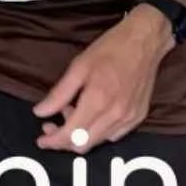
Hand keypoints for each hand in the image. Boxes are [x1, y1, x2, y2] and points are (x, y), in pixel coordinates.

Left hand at [32, 6, 172, 151]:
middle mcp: (115, 114)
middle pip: (83, 144)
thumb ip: (59, 94)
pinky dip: (98, 131)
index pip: (70, 135)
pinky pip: (114, 135)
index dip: (52, 141)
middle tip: (51, 125)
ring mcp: (129, 118)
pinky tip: (92, 115)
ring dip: (81, 134)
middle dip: (63, 140)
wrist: (144, 41)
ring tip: (73, 111)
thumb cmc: (112, 49)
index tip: (42, 139)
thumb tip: (40, 112)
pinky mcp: (138, 117)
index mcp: (98, 101)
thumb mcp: (78, 66)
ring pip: (98, 142)